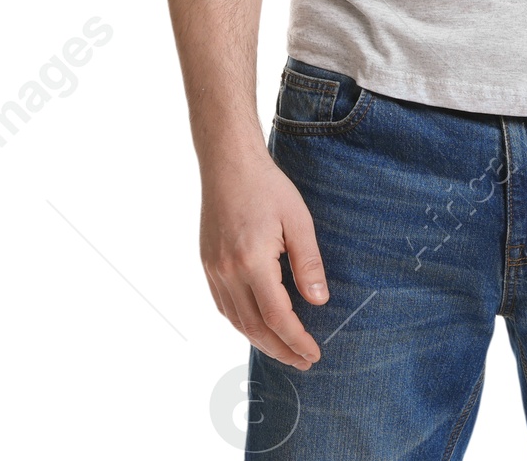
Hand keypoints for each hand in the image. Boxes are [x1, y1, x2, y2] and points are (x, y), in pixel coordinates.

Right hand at [200, 150, 328, 368]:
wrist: (229, 164)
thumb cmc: (268, 187)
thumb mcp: (297, 220)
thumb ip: (308, 263)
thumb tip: (319, 302)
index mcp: (252, 261)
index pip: (277, 317)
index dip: (297, 340)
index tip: (314, 353)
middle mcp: (228, 272)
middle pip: (255, 327)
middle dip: (281, 350)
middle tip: (304, 362)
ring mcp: (213, 270)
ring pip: (236, 321)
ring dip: (261, 341)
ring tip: (284, 350)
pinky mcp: (207, 264)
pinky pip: (224, 306)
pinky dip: (242, 323)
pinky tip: (258, 325)